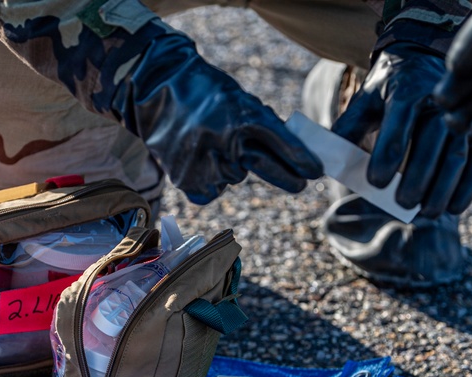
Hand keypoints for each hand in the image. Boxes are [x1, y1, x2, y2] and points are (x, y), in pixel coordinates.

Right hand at [110, 33, 322, 204]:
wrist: (155, 91)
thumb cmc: (203, 94)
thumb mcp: (238, 99)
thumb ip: (261, 124)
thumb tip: (291, 156)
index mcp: (243, 116)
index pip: (282, 145)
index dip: (302, 161)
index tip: (316, 172)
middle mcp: (228, 142)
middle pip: (265, 168)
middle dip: (288, 177)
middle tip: (300, 184)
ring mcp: (207, 164)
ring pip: (234, 176)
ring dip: (229, 166)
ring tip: (208, 143)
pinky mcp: (189, 181)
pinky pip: (212, 191)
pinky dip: (209, 181)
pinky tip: (197, 161)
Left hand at [331, 42, 471, 216]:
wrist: (422, 64)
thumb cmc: (386, 91)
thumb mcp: (363, 102)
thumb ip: (347, 130)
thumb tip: (330, 164)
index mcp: (406, 91)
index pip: (398, 124)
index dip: (387, 156)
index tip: (375, 184)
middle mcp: (439, 102)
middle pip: (432, 141)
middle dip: (418, 176)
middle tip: (402, 204)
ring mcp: (461, 118)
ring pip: (457, 154)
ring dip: (443, 187)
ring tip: (426, 213)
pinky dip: (467, 186)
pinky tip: (453, 208)